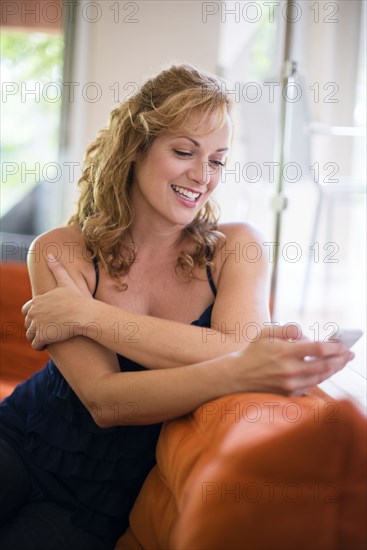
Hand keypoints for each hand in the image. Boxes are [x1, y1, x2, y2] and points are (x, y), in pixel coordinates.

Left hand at [22, 255, 91, 349]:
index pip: (27, 311)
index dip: (35, 315)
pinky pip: (35, 344)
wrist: (85, 315)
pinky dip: (41, 345)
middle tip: (51, 328)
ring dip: (38, 337)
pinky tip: (50, 343)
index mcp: (37, 300)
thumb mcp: (66, 282)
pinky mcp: (42, 336)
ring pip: (30, 335)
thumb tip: (49, 254)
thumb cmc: (78, 299)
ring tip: (50, 337)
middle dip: (37, 327)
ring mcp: (37, 325)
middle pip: (28, 324)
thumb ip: (56, 268)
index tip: (47, 318)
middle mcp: (34, 312)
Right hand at [232, 324, 353, 395]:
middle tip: (350, 354)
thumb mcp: (266, 332)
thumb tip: (306, 335)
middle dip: (340, 359)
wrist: (238, 376)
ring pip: (320, 377)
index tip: (343, 344)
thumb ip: (287, 329)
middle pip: (325, 365)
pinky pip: (310, 386)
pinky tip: (325, 371)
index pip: (319, 349)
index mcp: (285, 352)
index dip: (335, 346)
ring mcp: (290, 384)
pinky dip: (320, 378)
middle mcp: (289, 370)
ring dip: (334, 369)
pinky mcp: (288, 394)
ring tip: (342, 362)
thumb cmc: (253, 351)